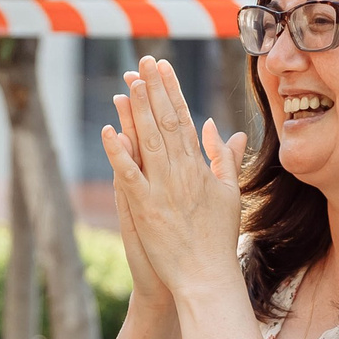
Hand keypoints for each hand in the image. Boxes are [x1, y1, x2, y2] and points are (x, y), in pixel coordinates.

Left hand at [102, 56, 248, 306]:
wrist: (207, 276)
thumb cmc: (219, 238)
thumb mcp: (229, 193)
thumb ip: (225, 158)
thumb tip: (223, 128)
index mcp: (200, 168)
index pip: (185, 120)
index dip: (172, 91)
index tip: (163, 67)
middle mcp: (182, 173)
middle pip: (166, 123)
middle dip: (154, 90)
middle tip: (143, 61)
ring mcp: (163, 190)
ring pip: (149, 142)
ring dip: (139, 111)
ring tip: (129, 82)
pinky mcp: (146, 209)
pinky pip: (130, 176)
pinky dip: (119, 154)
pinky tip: (108, 132)